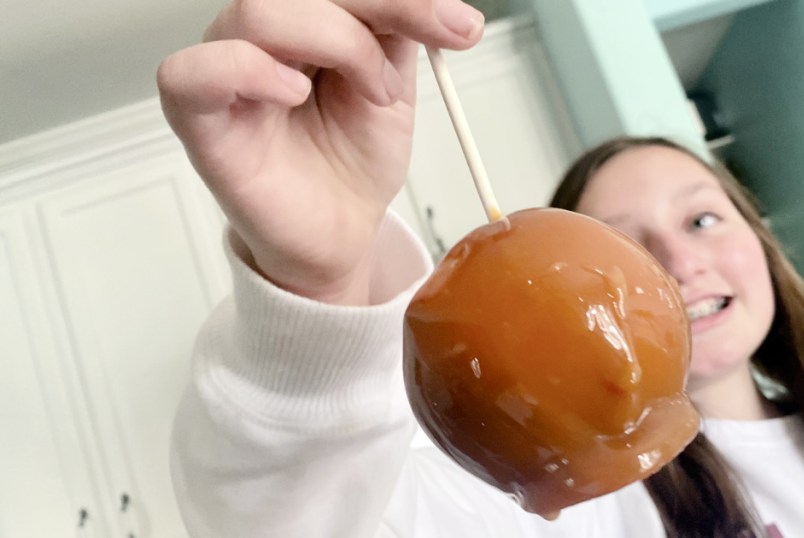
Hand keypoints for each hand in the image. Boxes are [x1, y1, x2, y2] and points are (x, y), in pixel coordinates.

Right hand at [157, 0, 484, 303]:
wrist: (340, 228)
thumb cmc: (353, 158)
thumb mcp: (394, 81)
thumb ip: (399, 30)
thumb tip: (439, 5)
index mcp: (303, 15)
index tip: (460, 25)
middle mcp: (258, 32)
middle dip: (379, 7)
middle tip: (427, 50)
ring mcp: (224, 68)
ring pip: (258, 12)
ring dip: (338, 44)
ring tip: (374, 93)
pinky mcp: (197, 117)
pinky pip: (192, 72)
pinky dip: (250, 71)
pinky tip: (295, 94)